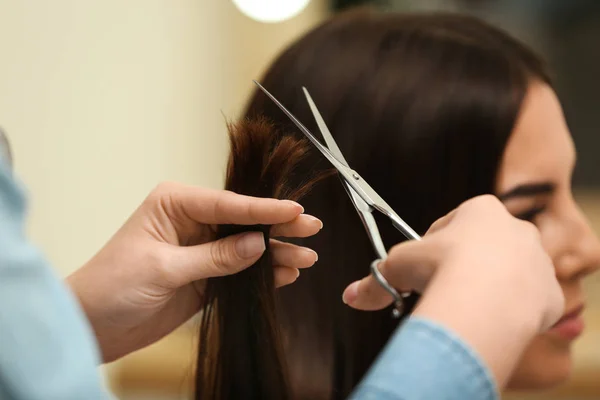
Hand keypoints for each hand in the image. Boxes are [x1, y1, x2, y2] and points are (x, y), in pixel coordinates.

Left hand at [67, 182, 321, 361]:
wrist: (92, 326)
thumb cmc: (111, 287)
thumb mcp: (163, 269)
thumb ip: (213, 257)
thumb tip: (258, 244)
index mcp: (175, 203)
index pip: (228, 204)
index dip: (263, 208)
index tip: (295, 210)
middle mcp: (192, 221)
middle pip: (244, 221)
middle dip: (277, 225)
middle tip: (312, 228)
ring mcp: (201, 249)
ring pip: (247, 246)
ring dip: (276, 252)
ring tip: (307, 258)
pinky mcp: (206, 276)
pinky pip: (240, 271)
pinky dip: (263, 273)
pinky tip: (287, 274)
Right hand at [342, 195, 563, 386]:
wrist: (487, 298)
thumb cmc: (443, 268)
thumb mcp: (400, 266)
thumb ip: (377, 280)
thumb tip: (351, 295)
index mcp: (481, 210)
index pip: (454, 224)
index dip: (436, 246)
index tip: (426, 266)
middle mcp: (515, 228)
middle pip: (484, 247)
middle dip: (465, 265)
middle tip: (445, 287)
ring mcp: (538, 259)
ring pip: (510, 272)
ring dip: (491, 286)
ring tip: (468, 306)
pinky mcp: (550, 291)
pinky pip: (530, 299)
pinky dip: (513, 309)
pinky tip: (493, 319)